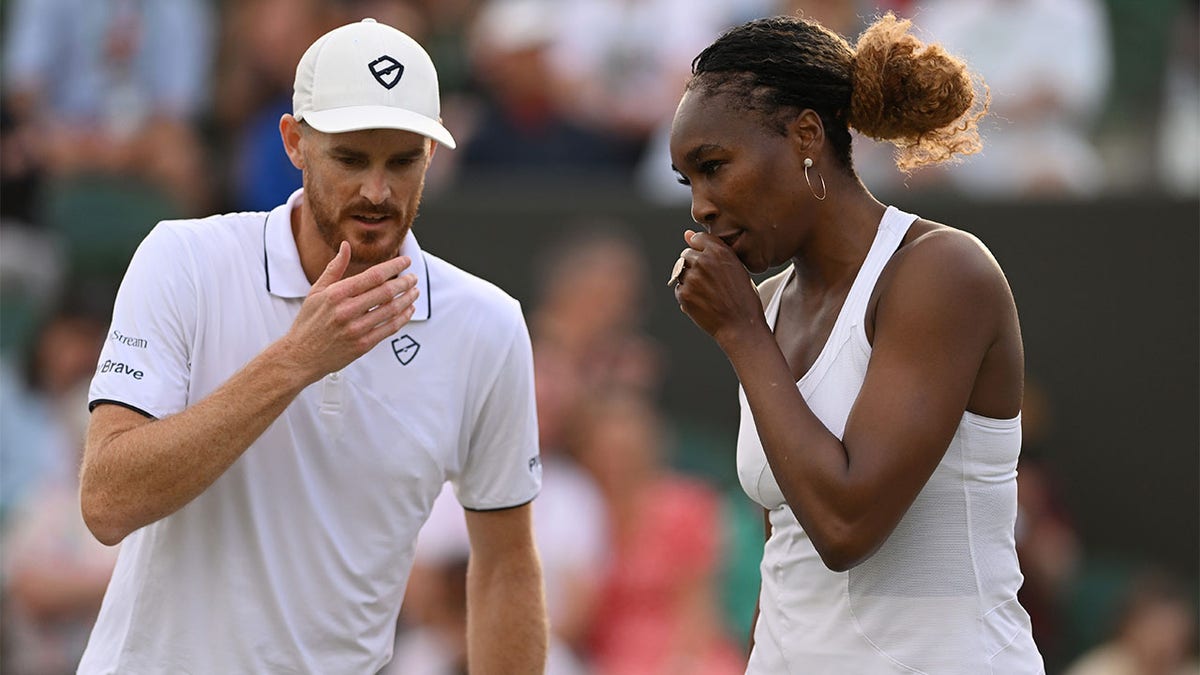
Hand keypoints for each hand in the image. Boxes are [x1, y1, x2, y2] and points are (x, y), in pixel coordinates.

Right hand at [281, 242, 418, 382]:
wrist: (300, 357)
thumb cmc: (308, 323)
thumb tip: (346, 246)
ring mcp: (356, 329)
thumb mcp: (316, 292)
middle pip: (386, 292)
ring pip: (391, 310)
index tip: (405, 262)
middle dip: (404, 282)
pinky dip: (403, 317)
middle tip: (413, 277)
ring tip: (414, 291)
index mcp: (336, 294)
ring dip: (407, 299)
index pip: (373, 276)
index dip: (393, 267)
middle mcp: (347, 310)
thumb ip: (334, 268)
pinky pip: (389, 328)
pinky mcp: (363, 345)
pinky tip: (408, 310)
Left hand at [672, 230, 765, 346]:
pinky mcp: (684, 293)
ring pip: (680, 271)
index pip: (697, 239)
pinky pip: (678, 288)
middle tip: (708, 281)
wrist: (741, 326)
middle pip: (686, 254)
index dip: (701, 250)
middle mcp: (703, 261)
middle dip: (693, 265)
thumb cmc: (742, 296)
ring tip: (707, 292)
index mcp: (719, 251)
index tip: (707, 261)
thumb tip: (686, 234)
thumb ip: (711, 249)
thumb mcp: (734, 267)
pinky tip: (703, 302)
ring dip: (689, 279)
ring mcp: (692, 277)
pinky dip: (687, 294)